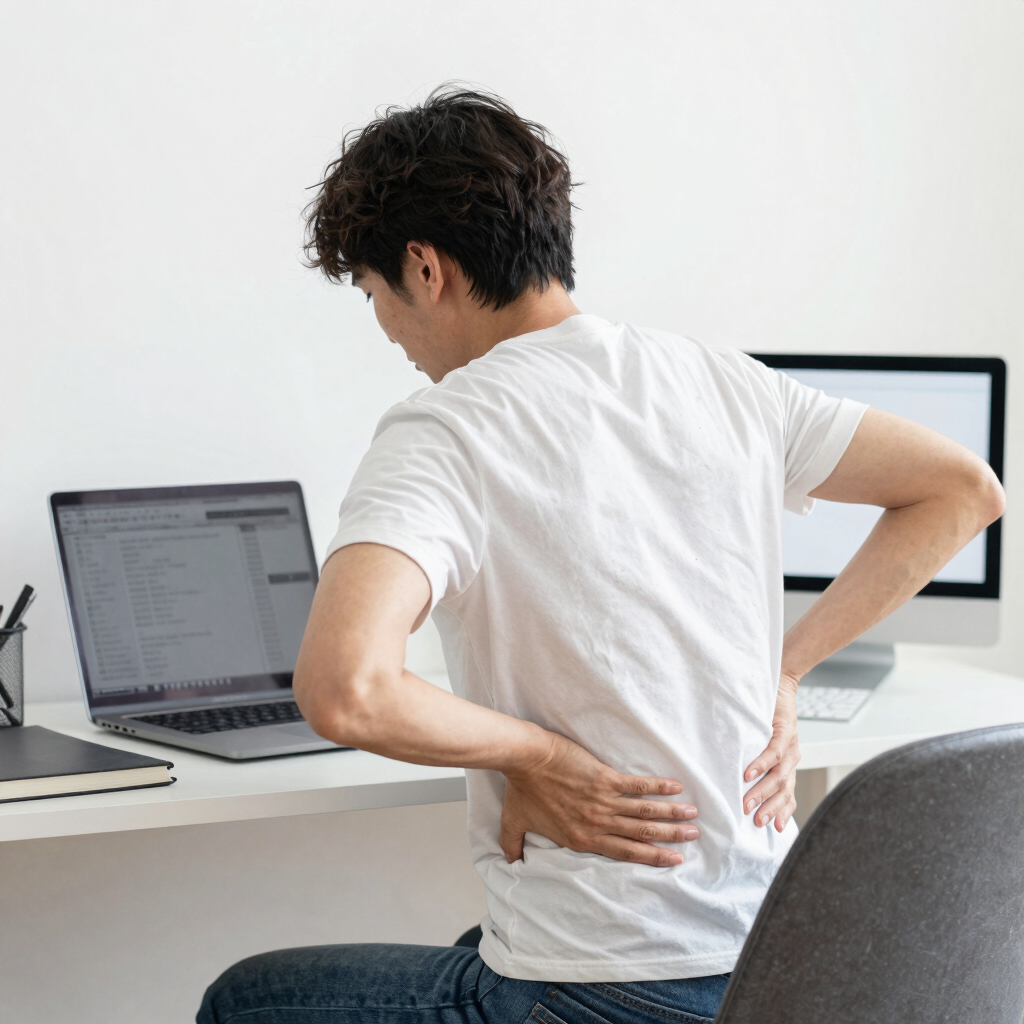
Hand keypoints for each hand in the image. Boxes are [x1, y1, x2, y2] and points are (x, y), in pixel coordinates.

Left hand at [500, 732, 699, 866]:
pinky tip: (676, 788)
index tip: (672, 860)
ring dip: (671, 815)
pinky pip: (637, 785)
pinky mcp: (605, 778)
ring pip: (645, 812)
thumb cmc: (520, 789)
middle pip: (641, 834)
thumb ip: (513, 845)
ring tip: (692, 817)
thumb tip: (511, 862)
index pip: (623, 852)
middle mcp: (597, 823)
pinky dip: (659, 787)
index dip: (650, 858)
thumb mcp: (513, 823)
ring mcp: (603, 801)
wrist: (527, 759)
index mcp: (580, 838)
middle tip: (691, 839)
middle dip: (669, 838)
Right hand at [743, 672, 800, 831]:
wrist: (780, 682)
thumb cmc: (769, 714)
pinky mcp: (785, 729)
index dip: (783, 812)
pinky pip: (773, 751)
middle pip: (784, 790)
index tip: (775, 830)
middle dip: (770, 808)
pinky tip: (748, 773)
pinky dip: (760, 763)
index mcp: (789, 764)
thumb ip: (762, 761)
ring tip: (747, 803)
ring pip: (779, 775)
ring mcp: (791, 744)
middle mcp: (793, 757)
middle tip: (754, 821)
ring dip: (762, 791)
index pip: (789, 794)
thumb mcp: (767, 741)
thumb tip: (741, 781)